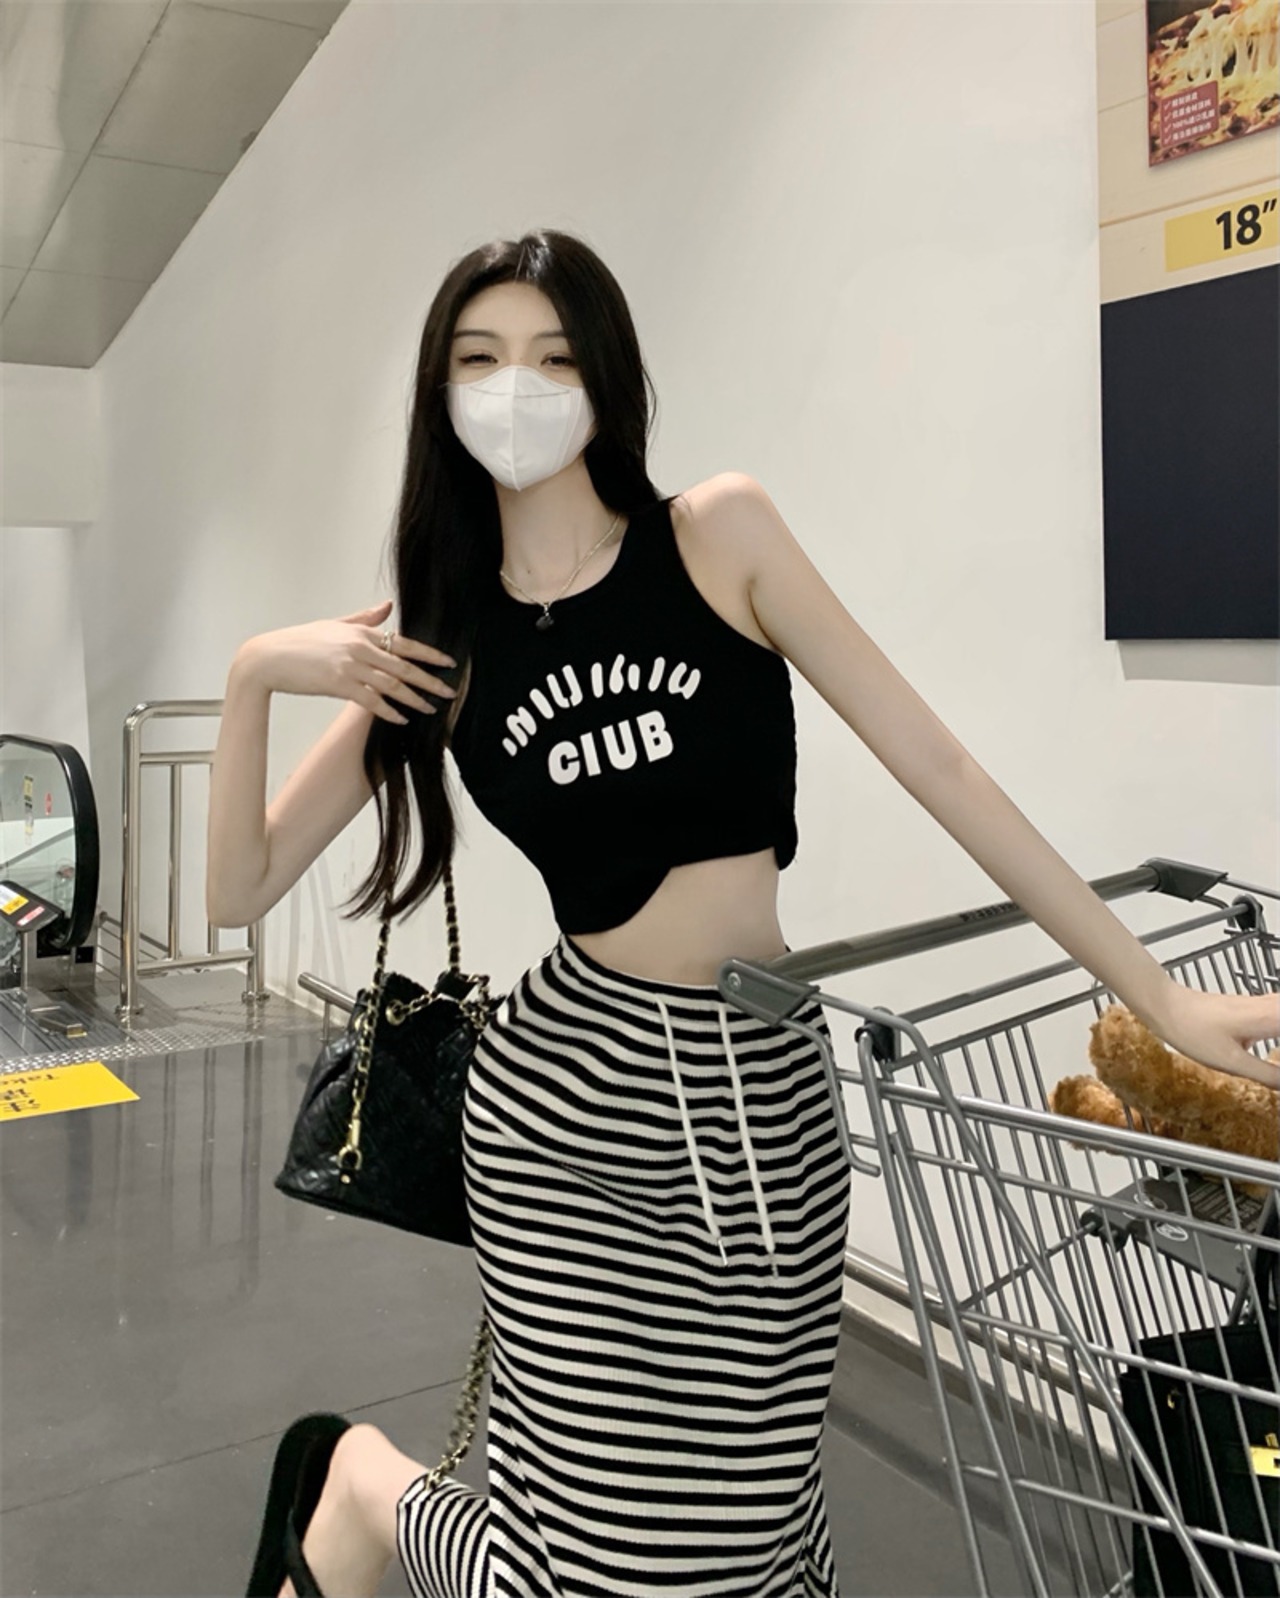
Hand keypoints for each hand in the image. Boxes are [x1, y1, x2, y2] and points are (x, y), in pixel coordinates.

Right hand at [239, 599, 457, 724]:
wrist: (268, 657)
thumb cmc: (299, 641)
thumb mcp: (334, 624)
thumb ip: (364, 618)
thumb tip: (389, 606)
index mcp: (362, 632)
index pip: (405, 644)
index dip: (430, 655)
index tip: (450, 664)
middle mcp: (360, 648)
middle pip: (405, 667)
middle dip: (431, 681)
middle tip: (451, 692)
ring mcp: (350, 667)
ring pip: (392, 686)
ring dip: (414, 699)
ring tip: (431, 709)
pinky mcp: (338, 685)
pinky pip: (371, 701)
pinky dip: (389, 711)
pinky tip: (401, 719)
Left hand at [1148, 983, 1279, 1089]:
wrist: (1166, 1007)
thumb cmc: (1192, 1029)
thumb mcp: (1232, 1062)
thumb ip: (1269, 1075)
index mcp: (1272, 1018)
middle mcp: (1272, 1006)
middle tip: (1279, 1074)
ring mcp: (1264, 1003)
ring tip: (1275, 1054)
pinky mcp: (1255, 1007)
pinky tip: (1274, 1044)